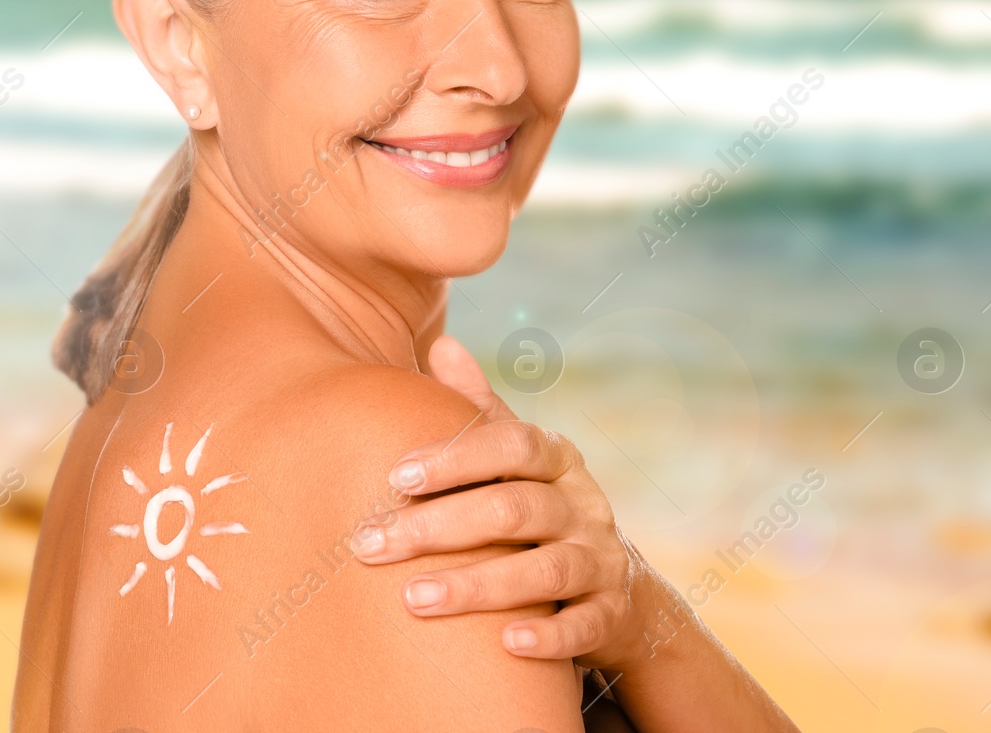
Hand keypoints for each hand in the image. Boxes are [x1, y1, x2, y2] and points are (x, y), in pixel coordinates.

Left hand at [350, 335, 660, 670]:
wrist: (619, 587)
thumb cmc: (541, 508)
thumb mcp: (520, 458)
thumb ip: (481, 409)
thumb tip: (440, 344)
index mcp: (557, 458)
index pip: (510, 444)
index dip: (455, 457)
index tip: (395, 477)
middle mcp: (584, 503)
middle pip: (515, 508)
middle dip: (438, 528)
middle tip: (371, 546)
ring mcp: (602, 559)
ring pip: (546, 569)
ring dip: (478, 585)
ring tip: (413, 599)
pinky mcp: (612, 613)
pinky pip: (586, 625)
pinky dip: (550, 636)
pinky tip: (506, 646)